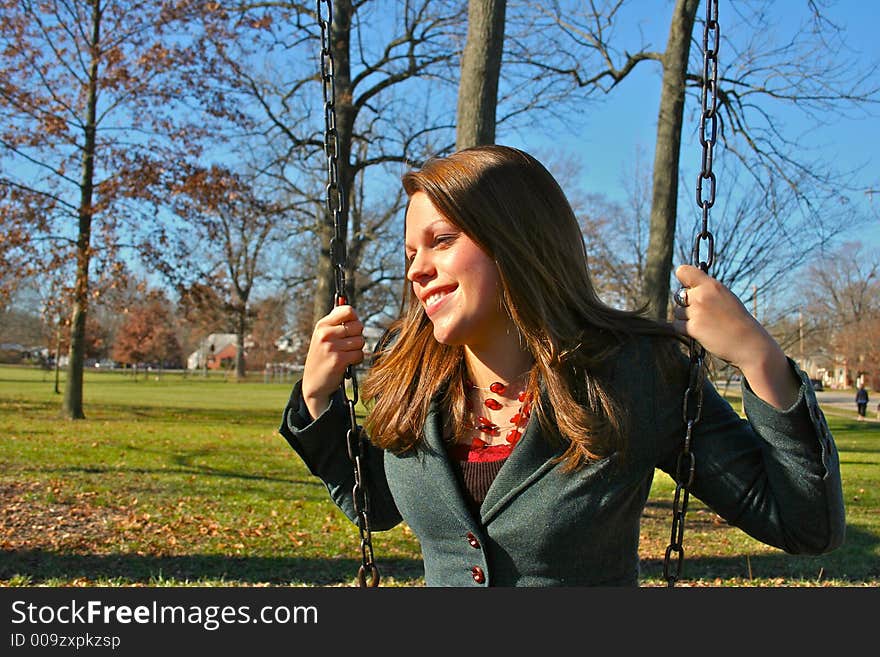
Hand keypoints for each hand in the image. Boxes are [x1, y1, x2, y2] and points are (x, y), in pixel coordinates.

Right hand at [301, 305, 364, 419]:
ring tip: (345, 355)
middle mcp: (325, 333)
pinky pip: (359, 354)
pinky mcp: (338, 360)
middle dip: (358, 336)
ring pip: (360, 341)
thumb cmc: (322, 358)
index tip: (351, 327)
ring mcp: (331, 347)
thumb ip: (335, 321)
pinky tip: (346, 363)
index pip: (348, 310)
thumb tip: (344, 298)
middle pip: (358, 326)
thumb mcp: (323, 337)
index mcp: (322, 325)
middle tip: (348, 345)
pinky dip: (356, 360)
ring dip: (357, 350)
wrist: (314, 383)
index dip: (354, 318)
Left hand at [672, 264, 797, 408]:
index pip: (683, 271)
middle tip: (703, 312)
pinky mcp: (693, 328)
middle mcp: (702, 296)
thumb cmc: (737, 321)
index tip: (688, 287)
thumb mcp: (726, 297)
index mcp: (712, 285)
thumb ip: (707, 291)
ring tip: (705, 324)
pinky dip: (684, 330)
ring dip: (686, 318)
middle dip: (686, 304)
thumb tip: (686, 288)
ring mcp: (696, 312)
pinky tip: (701, 332)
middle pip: (678, 295)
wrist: (749, 343)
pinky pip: (677, 325)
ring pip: (677, 312)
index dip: (683, 280)